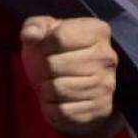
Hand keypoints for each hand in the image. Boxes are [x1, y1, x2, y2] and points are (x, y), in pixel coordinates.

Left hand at [20, 16, 120, 137]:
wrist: (77, 85)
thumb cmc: (58, 53)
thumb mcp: (45, 33)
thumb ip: (35, 26)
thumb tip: (30, 34)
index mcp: (97, 31)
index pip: (59, 37)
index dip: (43, 45)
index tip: (46, 49)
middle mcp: (107, 57)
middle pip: (54, 64)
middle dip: (44, 69)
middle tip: (48, 70)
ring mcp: (106, 84)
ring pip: (58, 89)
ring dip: (46, 89)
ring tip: (52, 84)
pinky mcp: (101, 109)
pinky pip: (63, 112)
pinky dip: (52, 109)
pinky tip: (58, 101)